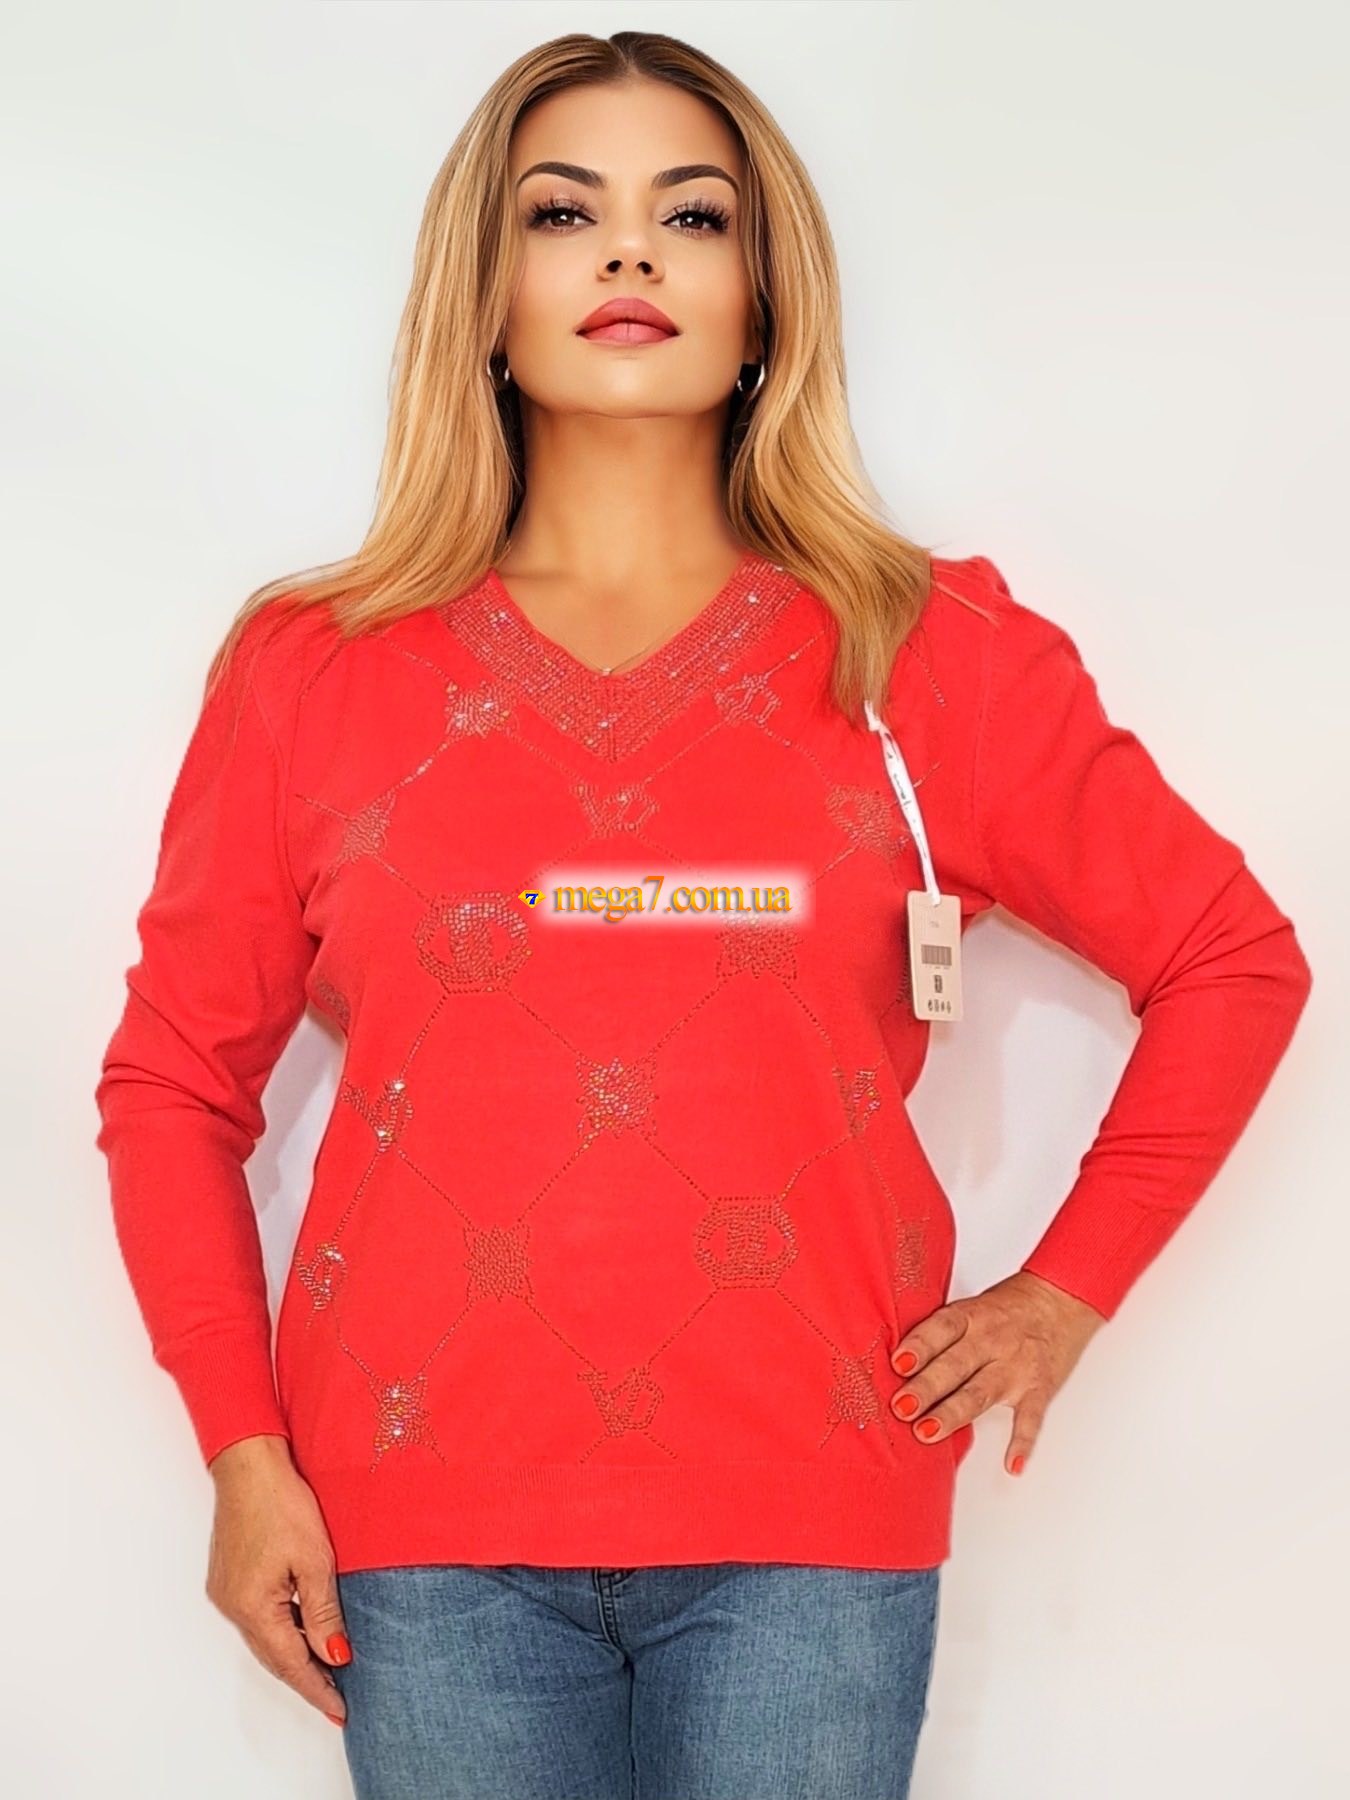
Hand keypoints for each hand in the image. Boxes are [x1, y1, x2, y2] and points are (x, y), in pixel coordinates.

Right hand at [204, 1435, 351, 1726]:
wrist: (249, 1465)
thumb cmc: (281, 1502)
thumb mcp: (315, 1560)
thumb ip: (323, 1613)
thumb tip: (335, 1655)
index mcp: (253, 1607)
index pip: (291, 1663)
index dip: (318, 1688)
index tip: (340, 1709)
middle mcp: (233, 1606)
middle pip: (274, 1655)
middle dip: (306, 1677)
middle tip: (336, 1697)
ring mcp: (226, 1592)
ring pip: (265, 1638)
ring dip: (293, 1654)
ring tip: (325, 1669)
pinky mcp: (227, 1578)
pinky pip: (257, 1618)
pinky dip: (281, 1630)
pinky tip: (301, 1630)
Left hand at [889, 1269, 1105, 1473]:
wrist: (1062, 1299)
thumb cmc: (1007, 1308)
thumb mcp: (971, 1308)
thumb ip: (940, 1334)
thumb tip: (896, 1366)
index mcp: (972, 1316)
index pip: (942, 1329)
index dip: (919, 1346)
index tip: (897, 1364)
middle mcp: (992, 1340)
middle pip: (955, 1364)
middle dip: (926, 1387)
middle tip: (901, 1407)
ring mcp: (1016, 1367)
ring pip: (981, 1392)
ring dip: (953, 1414)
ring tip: (927, 1432)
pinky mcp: (1039, 1388)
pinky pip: (1031, 1418)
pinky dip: (1023, 1443)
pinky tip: (1011, 1464)